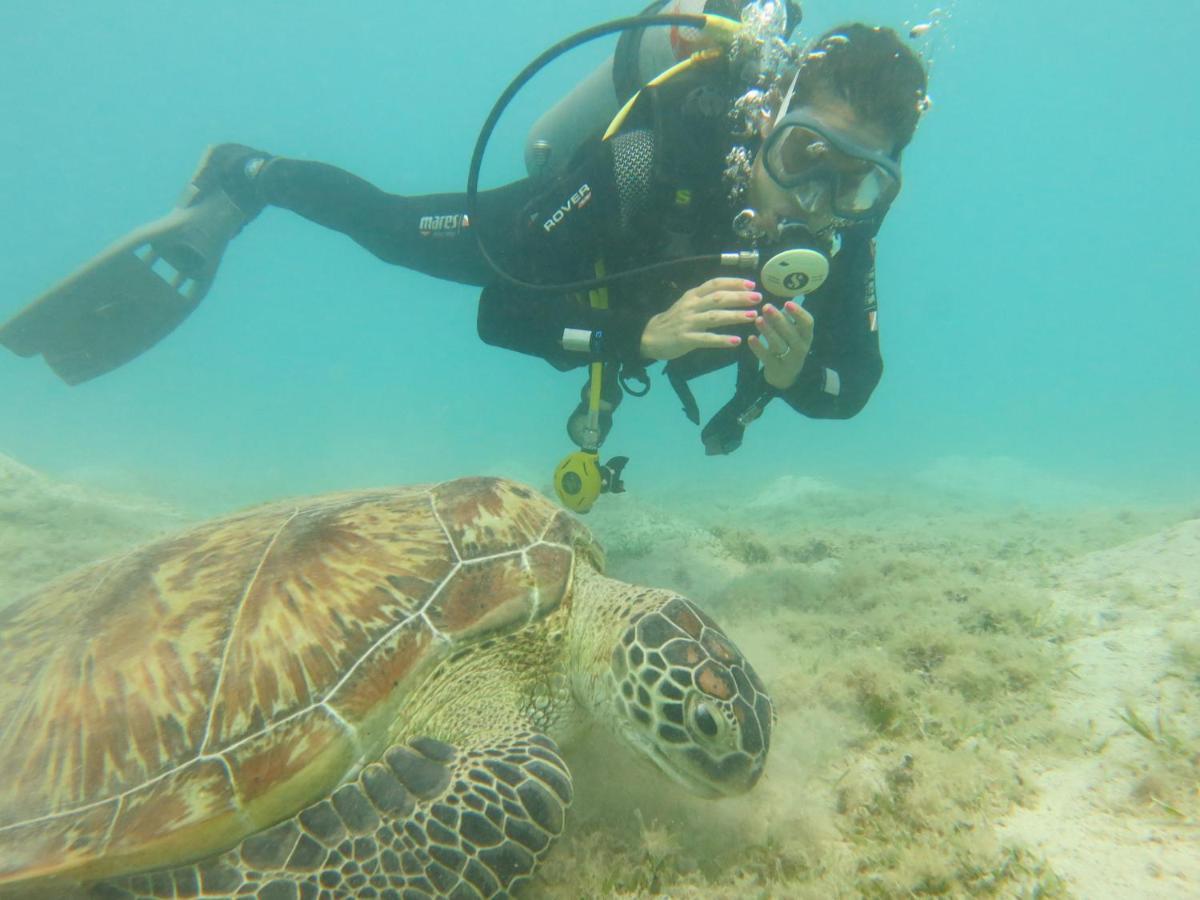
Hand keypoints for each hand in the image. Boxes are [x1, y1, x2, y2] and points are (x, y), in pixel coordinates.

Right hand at [640, 278, 761, 360]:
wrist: (650, 336)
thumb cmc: (675, 320)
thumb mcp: (688, 303)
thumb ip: (706, 298)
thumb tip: (733, 293)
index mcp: (693, 295)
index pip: (715, 283)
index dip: (733, 282)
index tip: (751, 284)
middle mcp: (691, 306)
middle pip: (718, 298)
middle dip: (739, 297)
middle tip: (758, 298)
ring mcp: (688, 323)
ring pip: (715, 317)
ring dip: (735, 316)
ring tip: (752, 316)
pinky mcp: (686, 339)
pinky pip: (706, 339)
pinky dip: (722, 340)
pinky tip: (735, 342)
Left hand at [748, 300, 812, 389]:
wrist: (786, 376)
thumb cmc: (788, 346)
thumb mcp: (791, 334)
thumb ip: (783, 320)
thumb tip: (770, 304)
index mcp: (806, 335)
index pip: (808, 323)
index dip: (798, 313)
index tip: (787, 303)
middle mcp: (800, 347)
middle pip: (791, 333)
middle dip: (778, 319)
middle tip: (766, 306)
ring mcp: (789, 359)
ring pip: (778, 344)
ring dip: (768, 331)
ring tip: (758, 319)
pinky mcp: (775, 368)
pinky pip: (766, 357)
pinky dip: (758, 347)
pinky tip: (750, 338)